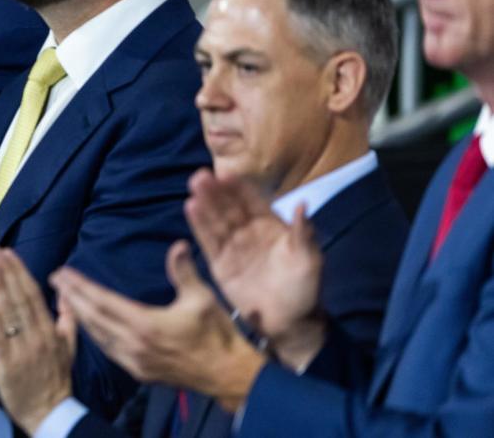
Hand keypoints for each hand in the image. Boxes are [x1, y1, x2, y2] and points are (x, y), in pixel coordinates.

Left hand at [0, 248, 75, 434]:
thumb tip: (66, 291)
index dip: (20, 272)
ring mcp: (23, 350)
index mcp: (50, 329)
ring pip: (9, 314)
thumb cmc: (56, 377)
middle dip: (7, 272)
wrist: (49, 413)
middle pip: (20, 298)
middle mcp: (37, 336)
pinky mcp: (7, 365)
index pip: (33, 294)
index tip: (8, 253)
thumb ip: (67, 317)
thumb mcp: (68, 345)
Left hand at [52, 241, 265, 411]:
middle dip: (71, 298)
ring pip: (96, 336)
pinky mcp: (138, 371)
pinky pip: (106, 349)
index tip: (62, 273)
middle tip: (54, 280)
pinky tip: (88, 325)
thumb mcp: (202, 299)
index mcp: (144, 325)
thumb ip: (184, 271)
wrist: (228, 376)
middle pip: (92, 318)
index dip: (79, 287)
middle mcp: (133, 345)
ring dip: (78, 316)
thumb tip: (177, 244)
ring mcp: (134, 361)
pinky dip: (92, 334)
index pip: (101, 302)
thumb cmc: (217, 336)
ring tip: (64, 298)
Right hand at [185, 169, 325, 367]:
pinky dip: (199, 225)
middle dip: (216, 192)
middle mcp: (249, 232)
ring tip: (193, 188)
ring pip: (217, 221)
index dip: (240, 188)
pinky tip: (190, 208)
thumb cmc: (305, 291)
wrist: (290, 324)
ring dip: (205, 204)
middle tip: (201, 176)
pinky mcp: (220, 264)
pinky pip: (208, 241)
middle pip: (230, 207)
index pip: (253, 202)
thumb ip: (303, 233)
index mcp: (272, 227)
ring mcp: (234, 247)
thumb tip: (302, 203)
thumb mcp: (309, 261)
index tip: (226, 173)